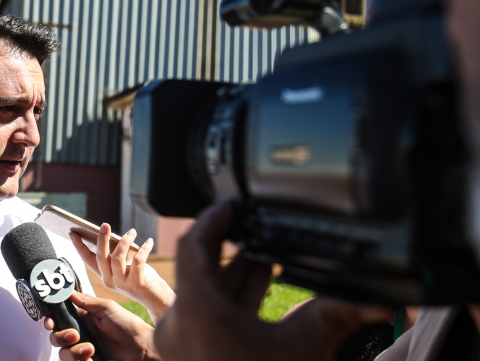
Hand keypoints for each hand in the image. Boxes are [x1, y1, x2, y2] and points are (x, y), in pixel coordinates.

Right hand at [46, 292, 159, 360]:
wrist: (143, 348)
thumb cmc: (128, 325)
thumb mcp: (107, 308)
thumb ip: (86, 301)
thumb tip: (67, 292)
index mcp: (82, 319)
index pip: (59, 319)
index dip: (51, 321)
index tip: (50, 322)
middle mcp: (80, 335)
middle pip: (56, 338)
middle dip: (60, 337)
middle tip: (74, 335)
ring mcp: (83, 351)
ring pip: (63, 354)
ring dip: (73, 352)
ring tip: (90, 350)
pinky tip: (92, 358)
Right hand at [70, 224, 174, 322]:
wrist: (156, 298)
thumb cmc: (141, 277)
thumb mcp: (125, 265)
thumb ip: (117, 254)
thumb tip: (111, 235)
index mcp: (104, 275)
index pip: (88, 260)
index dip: (79, 247)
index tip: (72, 233)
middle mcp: (110, 281)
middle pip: (101, 257)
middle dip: (101, 239)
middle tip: (105, 225)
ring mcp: (122, 284)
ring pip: (117, 257)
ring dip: (125, 241)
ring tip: (133, 232)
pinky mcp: (136, 283)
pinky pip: (137, 261)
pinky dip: (144, 249)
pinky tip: (148, 242)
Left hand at [154, 201, 390, 360]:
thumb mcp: (305, 346)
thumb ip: (336, 311)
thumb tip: (371, 294)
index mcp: (196, 311)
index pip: (194, 245)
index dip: (214, 219)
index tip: (230, 205)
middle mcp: (178, 324)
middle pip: (200, 268)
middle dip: (232, 246)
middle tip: (255, 226)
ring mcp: (180, 343)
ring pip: (202, 293)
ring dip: (233, 273)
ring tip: (265, 254)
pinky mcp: (189, 357)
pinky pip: (204, 315)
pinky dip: (228, 299)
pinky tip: (257, 289)